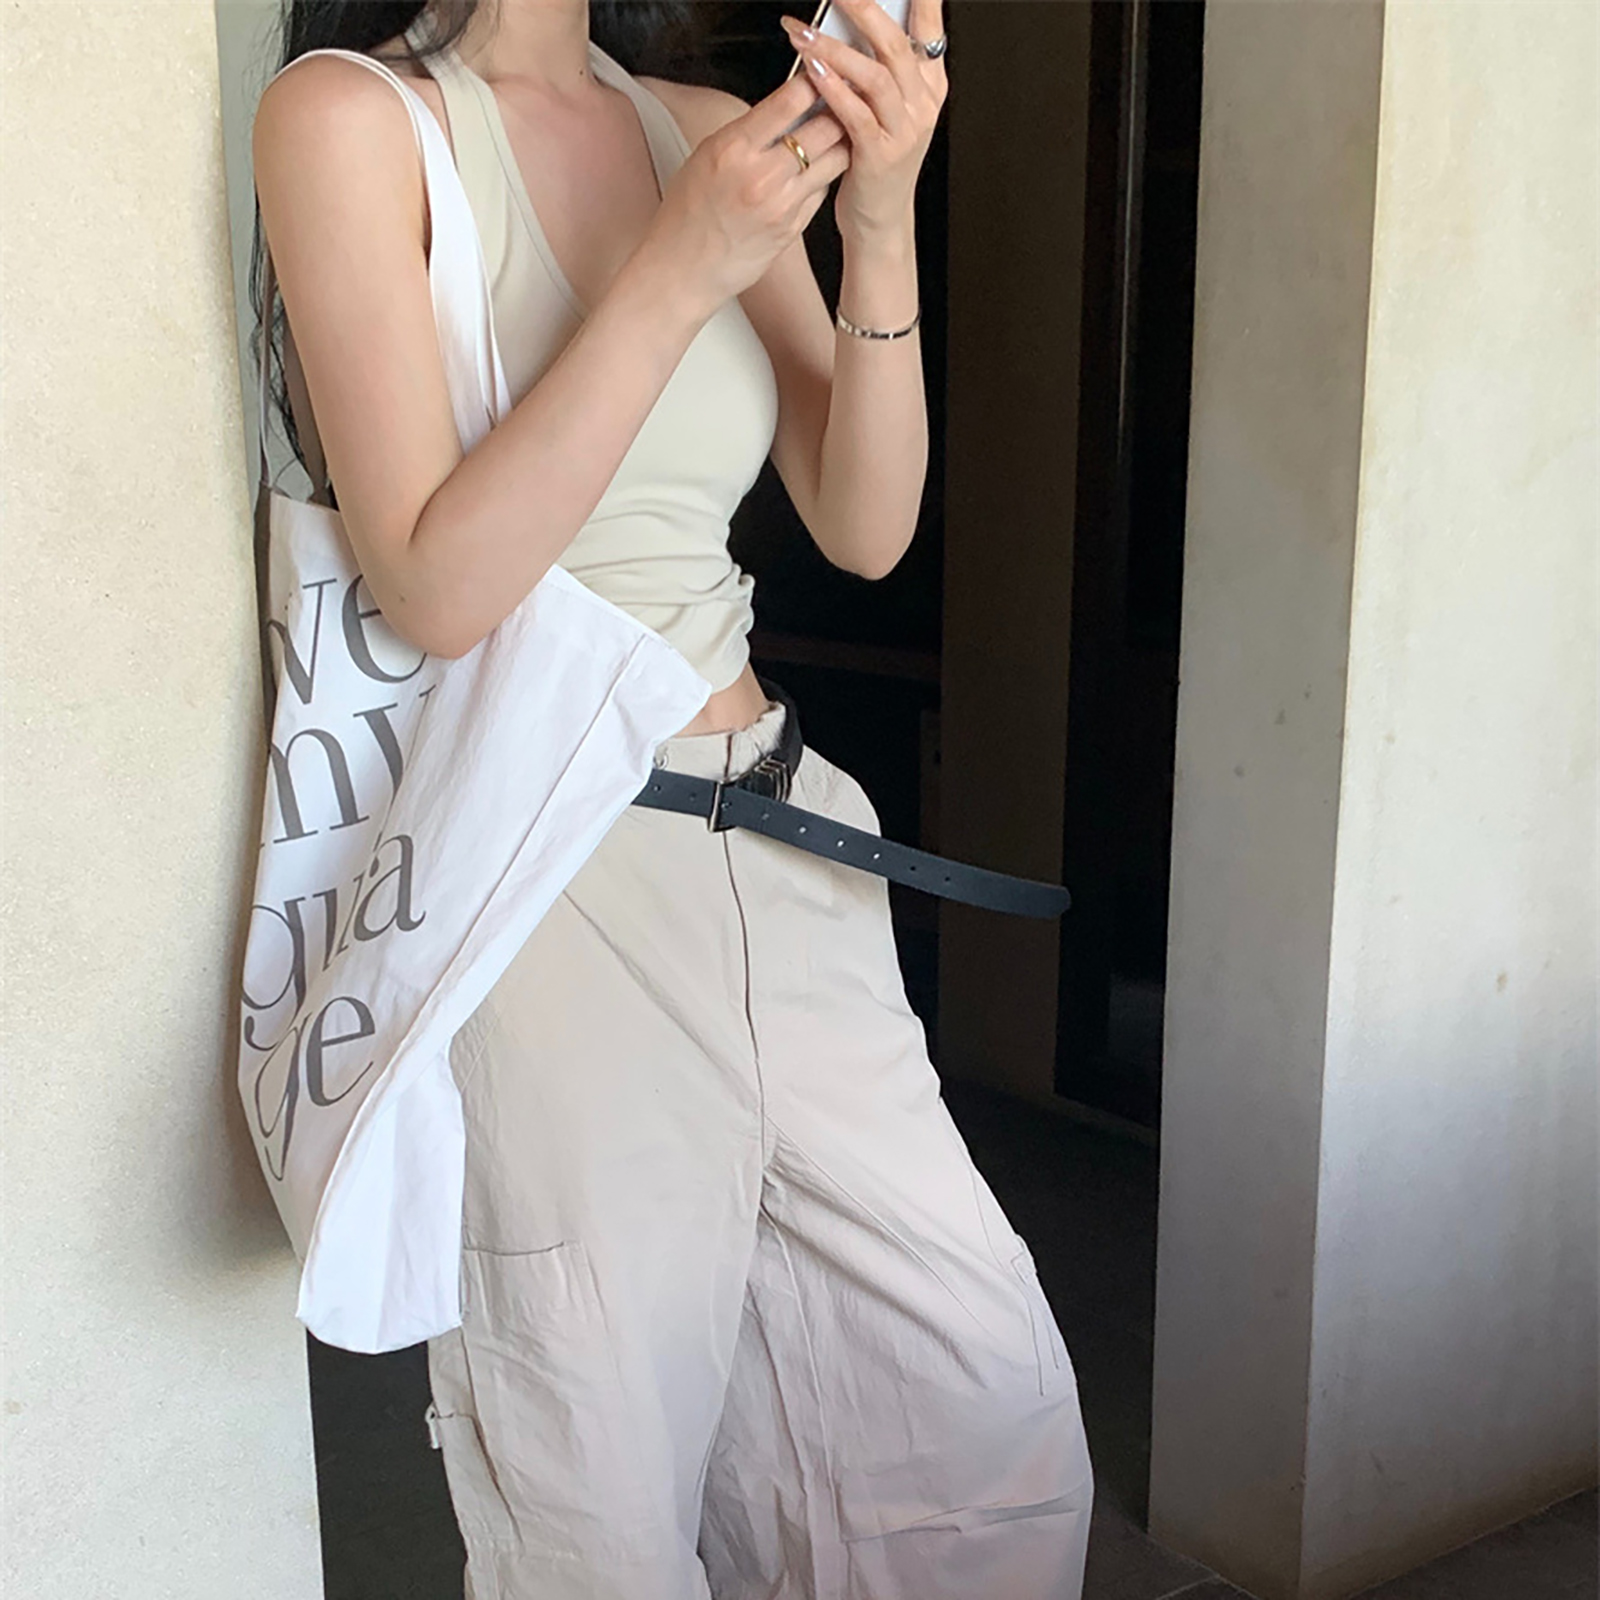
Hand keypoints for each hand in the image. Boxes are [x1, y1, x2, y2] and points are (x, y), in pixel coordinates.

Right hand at [644, 74, 851, 316]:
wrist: (683, 271)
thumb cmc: (687, 214)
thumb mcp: (706, 155)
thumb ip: (747, 131)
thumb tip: (783, 106)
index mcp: (734, 148)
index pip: (792, 98)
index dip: (814, 80)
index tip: (820, 72)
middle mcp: (762, 176)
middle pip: (825, 126)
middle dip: (838, 107)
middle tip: (843, 97)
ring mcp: (783, 205)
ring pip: (836, 159)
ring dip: (841, 141)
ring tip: (837, 131)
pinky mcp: (794, 228)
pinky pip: (823, 190)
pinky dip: (825, 174)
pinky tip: (819, 167)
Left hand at [780, 0, 947, 237]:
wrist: (879, 218)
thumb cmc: (874, 157)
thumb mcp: (885, 106)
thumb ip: (877, 65)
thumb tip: (848, 15)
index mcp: (929, 83)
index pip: (928, 23)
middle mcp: (923, 103)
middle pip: (896, 43)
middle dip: (862, 9)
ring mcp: (906, 131)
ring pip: (875, 76)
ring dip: (834, 49)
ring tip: (803, 33)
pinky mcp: (881, 155)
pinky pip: (856, 114)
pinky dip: (833, 89)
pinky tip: (811, 71)